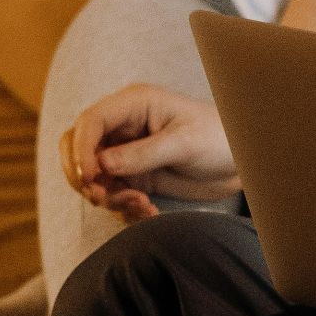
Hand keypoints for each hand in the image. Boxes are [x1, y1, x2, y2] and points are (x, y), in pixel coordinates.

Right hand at [60, 84, 240, 223]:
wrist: (240, 162)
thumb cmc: (219, 139)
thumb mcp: (184, 143)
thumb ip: (142, 154)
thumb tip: (100, 165)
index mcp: (134, 105)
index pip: (89, 122)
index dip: (81, 150)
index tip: (90, 179)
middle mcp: (124, 127)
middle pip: (76, 148)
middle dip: (84, 177)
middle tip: (104, 198)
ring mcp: (126, 153)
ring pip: (91, 177)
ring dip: (108, 197)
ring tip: (142, 206)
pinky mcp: (133, 176)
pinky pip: (110, 194)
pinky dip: (122, 207)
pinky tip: (149, 211)